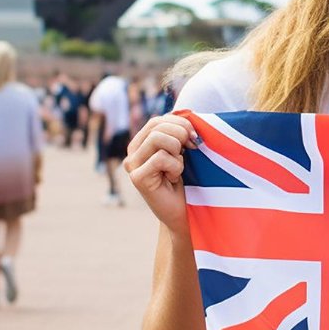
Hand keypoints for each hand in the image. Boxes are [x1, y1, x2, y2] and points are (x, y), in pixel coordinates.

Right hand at [123, 114, 199, 237]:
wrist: (185, 211)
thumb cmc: (187, 181)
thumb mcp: (184, 151)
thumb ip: (180, 133)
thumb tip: (189, 117)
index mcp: (142, 142)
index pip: (158, 120)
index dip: (180, 124)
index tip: (196, 138)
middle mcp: (133, 151)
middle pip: (157, 126)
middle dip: (181, 135)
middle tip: (191, 151)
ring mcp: (132, 165)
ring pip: (158, 139)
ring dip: (177, 152)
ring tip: (178, 168)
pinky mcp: (137, 178)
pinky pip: (160, 158)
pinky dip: (175, 167)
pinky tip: (173, 179)